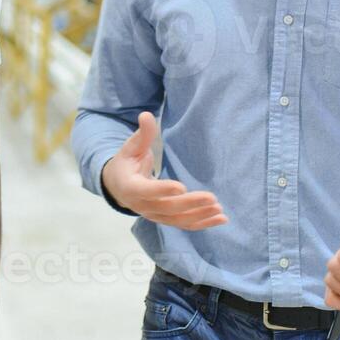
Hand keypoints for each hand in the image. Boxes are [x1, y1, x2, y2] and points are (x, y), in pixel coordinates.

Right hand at [101, 112, 226, 229]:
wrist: (118, 188)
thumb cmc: (126, 164)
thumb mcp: (130, 148)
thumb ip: (142, 135)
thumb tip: (146, 115)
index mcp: (131, 187)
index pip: (147, 191)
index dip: (163, 190)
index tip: (181, 187)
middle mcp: (142, 206)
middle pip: (167, 208)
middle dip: (190, 204)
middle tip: (211, 197)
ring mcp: (155, 215)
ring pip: (178, 219)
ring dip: (200, 215)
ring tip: (219, 209)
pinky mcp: (166, 219)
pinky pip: (185, 224)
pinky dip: (203, 223)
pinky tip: (220, 218)